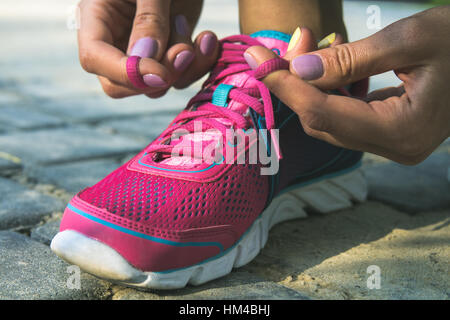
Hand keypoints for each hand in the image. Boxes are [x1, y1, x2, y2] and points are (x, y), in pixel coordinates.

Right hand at [77, 0, 219, 98]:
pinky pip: (179, 77)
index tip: (160, 73)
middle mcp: (116, 41)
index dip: (126, 73)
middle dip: (156, 77)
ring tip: (201, 36)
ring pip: (155, 87)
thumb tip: (145, 59)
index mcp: (97, 17)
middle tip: (185, 52)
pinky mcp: (168, 55)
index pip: (94, 58)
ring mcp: (143, 52)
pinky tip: (208, 41)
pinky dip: (198, 65)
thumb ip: (148, 19)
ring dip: (183, 69)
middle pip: (121, 84)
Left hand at [245, 6, 449, 164]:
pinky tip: (331, 61)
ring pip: (329, 118)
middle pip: (321, 121)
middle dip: (293, 83)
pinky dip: (329, 88)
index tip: (258, 59)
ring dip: (310, 84)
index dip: (286, 86)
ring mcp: (392, 143)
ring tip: (310, 44)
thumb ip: (350, 59)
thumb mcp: (410, 39)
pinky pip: (344, 114)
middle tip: (276, 48)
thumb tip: (296, 68)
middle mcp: (395, 147)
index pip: (324, 113)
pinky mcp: (388, 131)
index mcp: (404, 131)